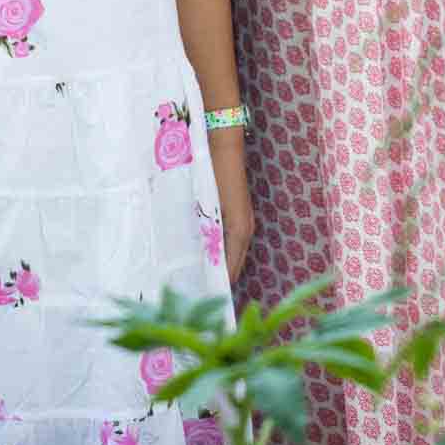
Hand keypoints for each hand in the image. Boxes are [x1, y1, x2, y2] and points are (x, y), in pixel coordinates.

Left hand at [209, 132, 253, 280]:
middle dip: (220, 279)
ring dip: (219, 264)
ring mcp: (242, 220)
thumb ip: (208, 235)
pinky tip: (203, 250)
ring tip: (199, 275)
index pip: (231, 270)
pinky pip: (230, 239)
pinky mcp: (237, 212)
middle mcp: (245, 229)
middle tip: (199, 291)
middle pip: (234, 264)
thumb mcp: (211, 206)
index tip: (205, 298)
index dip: (220, 285)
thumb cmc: (216, 174)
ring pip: (232, 252)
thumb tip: (202, 263)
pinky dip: (219, 249)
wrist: (223, 146)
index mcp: (240, 232)